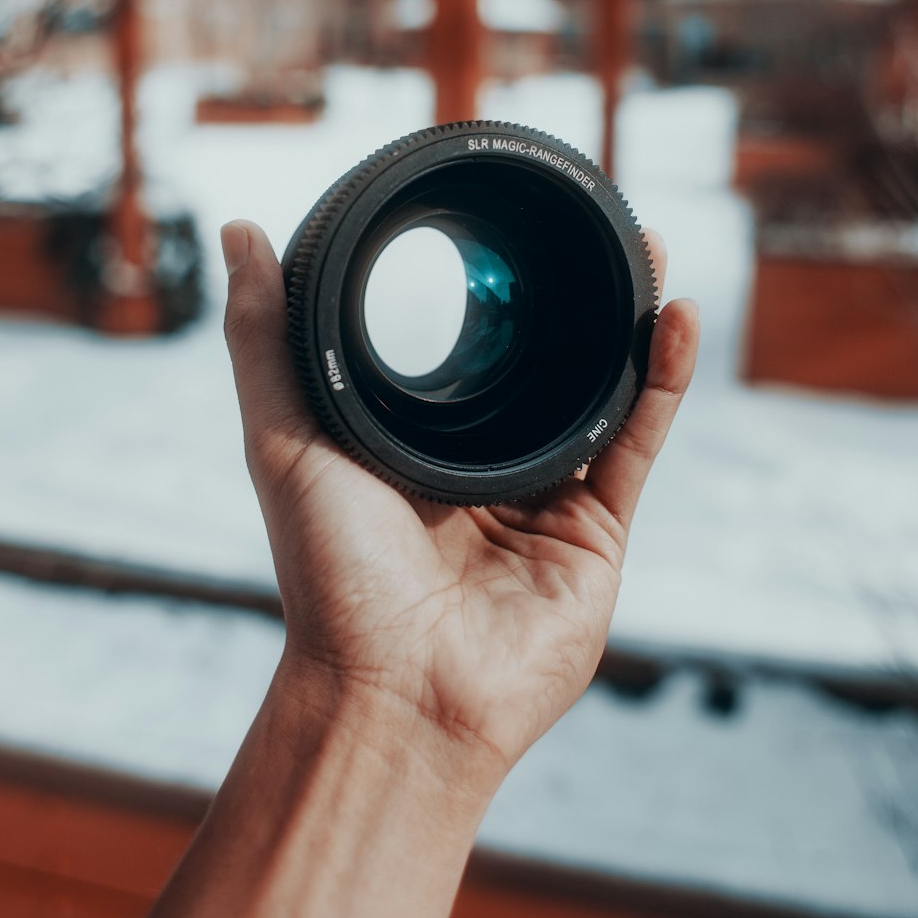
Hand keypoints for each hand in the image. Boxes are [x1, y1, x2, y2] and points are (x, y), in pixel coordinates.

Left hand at [221, 218, 698, 797]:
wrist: (394, 695)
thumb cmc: (329, 578)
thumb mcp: (284, 439)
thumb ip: (264, 339)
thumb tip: (241, 235)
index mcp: (416, 448)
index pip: (464, 351)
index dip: (492, 289)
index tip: (506, 223)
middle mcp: (484, 470)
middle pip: (544, 366)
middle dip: (575, 296)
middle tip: (596, 226)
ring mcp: (545, 503)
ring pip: (600, 395)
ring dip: (630, 324)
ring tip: (648, 251)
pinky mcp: (596, 536)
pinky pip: (635, 445)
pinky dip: (663, 384)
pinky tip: (675, 321)